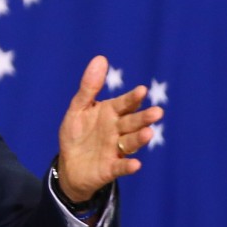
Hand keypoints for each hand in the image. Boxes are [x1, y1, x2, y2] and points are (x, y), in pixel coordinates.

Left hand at [56, 56, 163, 201]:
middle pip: (132, 122)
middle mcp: (117, 130)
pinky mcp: (111, 168)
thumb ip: (89, 86)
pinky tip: (136, 164)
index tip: (142, 90)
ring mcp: (116, 149)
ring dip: (140, 138)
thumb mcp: (78, 108)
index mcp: (110, 113)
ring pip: (131, 142)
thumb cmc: (77, 134)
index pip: (124, 104)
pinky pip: (121, 167)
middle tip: (157, 112)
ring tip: (148, 133)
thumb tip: (101, 58)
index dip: (132, 98)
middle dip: (143, 118)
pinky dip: (128, 166)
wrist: (69, 165)